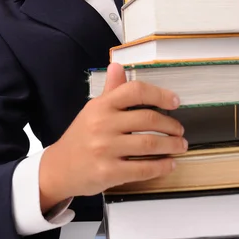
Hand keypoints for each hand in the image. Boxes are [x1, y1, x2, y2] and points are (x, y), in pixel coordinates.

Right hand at [39, 63, 186, 208]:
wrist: (58, 168)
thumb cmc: (80, 137)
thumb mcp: (93, 110)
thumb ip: (110, 90)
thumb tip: (118, 66)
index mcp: (101, 106)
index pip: (135, 91)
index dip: (159, 94)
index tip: (175, 102)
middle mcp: (103, 124)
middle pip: (148, 119)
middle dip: (171, 125)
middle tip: (180, 131)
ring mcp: (105, 149)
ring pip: (150, 144)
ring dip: (172, 146)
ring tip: (180, 146)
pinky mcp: (108, 172)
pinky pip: (143, 168)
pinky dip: (162, 167)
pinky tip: (169, 164)